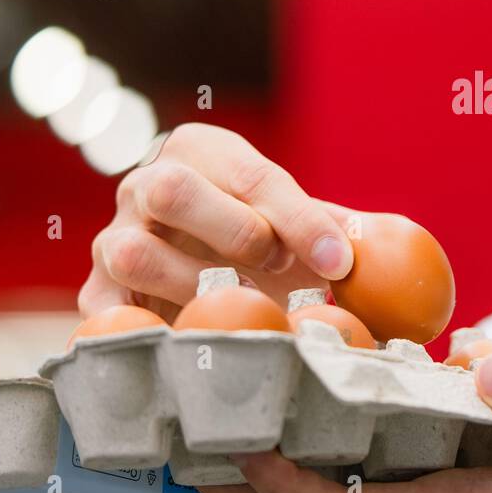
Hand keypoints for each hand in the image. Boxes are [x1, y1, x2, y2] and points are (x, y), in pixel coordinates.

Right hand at [77, 123, 359, 321]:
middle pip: (172, 190)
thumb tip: (395, 247)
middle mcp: (143, 184)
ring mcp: (112, 237)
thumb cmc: (258, 236)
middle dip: (235, 231)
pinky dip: (145, 332)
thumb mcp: (294, 219)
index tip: (340, 262)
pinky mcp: (96, 292)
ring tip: (238, 307)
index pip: (252, 176)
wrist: (195, 260)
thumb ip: (337, 226)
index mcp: (199, 149)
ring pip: (132, 251)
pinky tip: (188, 343)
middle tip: (278, 266)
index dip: (300, 220)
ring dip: (195, 285)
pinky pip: (104, 312)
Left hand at [198, 357, 491, 492]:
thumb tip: (487, 362)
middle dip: (245, 486)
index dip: (275, 482)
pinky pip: (360, 482)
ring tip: (220, 423)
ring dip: (269, 472)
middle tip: (188, 435)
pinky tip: (300, 413)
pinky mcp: (445, 491)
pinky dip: (317, 456)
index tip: (228, 437)